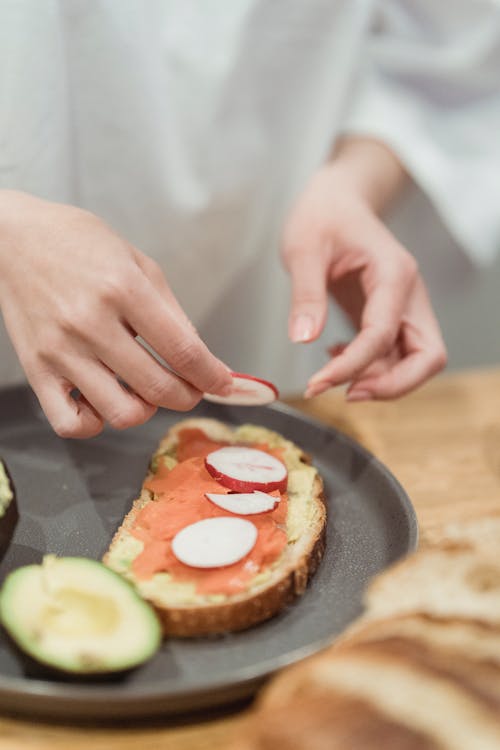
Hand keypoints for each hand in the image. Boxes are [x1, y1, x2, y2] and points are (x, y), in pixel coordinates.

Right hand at [0, 192, 231, 436]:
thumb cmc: (79, 244)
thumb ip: (172, 313)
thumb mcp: (138, 263)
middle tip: (191, 389)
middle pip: (158, 387)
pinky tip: (104, 401)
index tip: (224, 384)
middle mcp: (90, 322)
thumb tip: (201, 358)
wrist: (14, 237)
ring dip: (146, 410)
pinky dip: (96, 423)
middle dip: (188, 396)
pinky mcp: (36, 369)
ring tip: (145, 391)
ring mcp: (61, 350)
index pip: (183, 350)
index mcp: (123, 289)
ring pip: (121, 412)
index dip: (213, 376)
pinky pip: (71, 424)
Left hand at [282, 150, 446, 399]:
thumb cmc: (323, 217)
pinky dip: (371, 368)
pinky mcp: (390, 316)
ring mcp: (404, 307)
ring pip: (415, 361)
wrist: (336, 201)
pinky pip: (395, 355)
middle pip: (427, 357)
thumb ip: (306, 294)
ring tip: (331, 378)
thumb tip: (303, 340)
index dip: (353, 366)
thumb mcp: (303, 249)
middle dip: (392, 385)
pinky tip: (335, 357)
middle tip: (347, 394)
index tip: (317, 383)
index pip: (383, 335)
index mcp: (394, 274)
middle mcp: (408, 294)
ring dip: (381, 380)